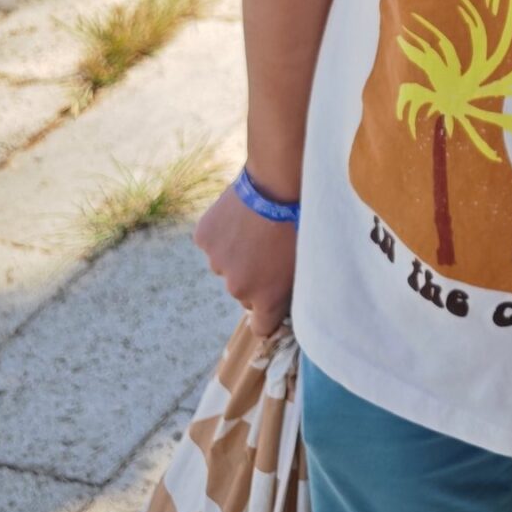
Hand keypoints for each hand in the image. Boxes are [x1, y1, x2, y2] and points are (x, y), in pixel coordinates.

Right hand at [194, 185, 297, 334]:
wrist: (278, 183)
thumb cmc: (302, 221)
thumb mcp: (308, 261)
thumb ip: (293, 288)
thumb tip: (290, 302)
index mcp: (267, 297)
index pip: (261, 328)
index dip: (268, 315)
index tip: (274, 302)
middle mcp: (238, 287)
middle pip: (244, 293)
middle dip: (255, 277)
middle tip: (271, 249)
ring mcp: (218, 262)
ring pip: (226, 265)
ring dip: (237, 253)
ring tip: (257, 227)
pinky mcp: (204, 239)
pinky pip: (213, 242)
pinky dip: (222, 233)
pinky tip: (240, 215)